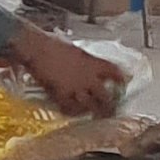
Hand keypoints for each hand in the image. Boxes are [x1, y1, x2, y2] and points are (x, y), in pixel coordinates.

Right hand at [0, 22, 125, 119]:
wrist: (36, 48)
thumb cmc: (52, 43)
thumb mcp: (75, 49)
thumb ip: (84, 60)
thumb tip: (86, 65)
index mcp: (93, 63)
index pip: (114, 73)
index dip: (121, 79)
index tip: (123, 83)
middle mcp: (88, 78)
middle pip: (105, 96)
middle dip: (110, 105)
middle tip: (112, 110)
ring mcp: (75, 88)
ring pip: (90, 106)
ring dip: (94, 112)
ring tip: (96, 116)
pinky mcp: (61, 95)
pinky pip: (70, 109)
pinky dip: (73, 112)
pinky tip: (74, 112)